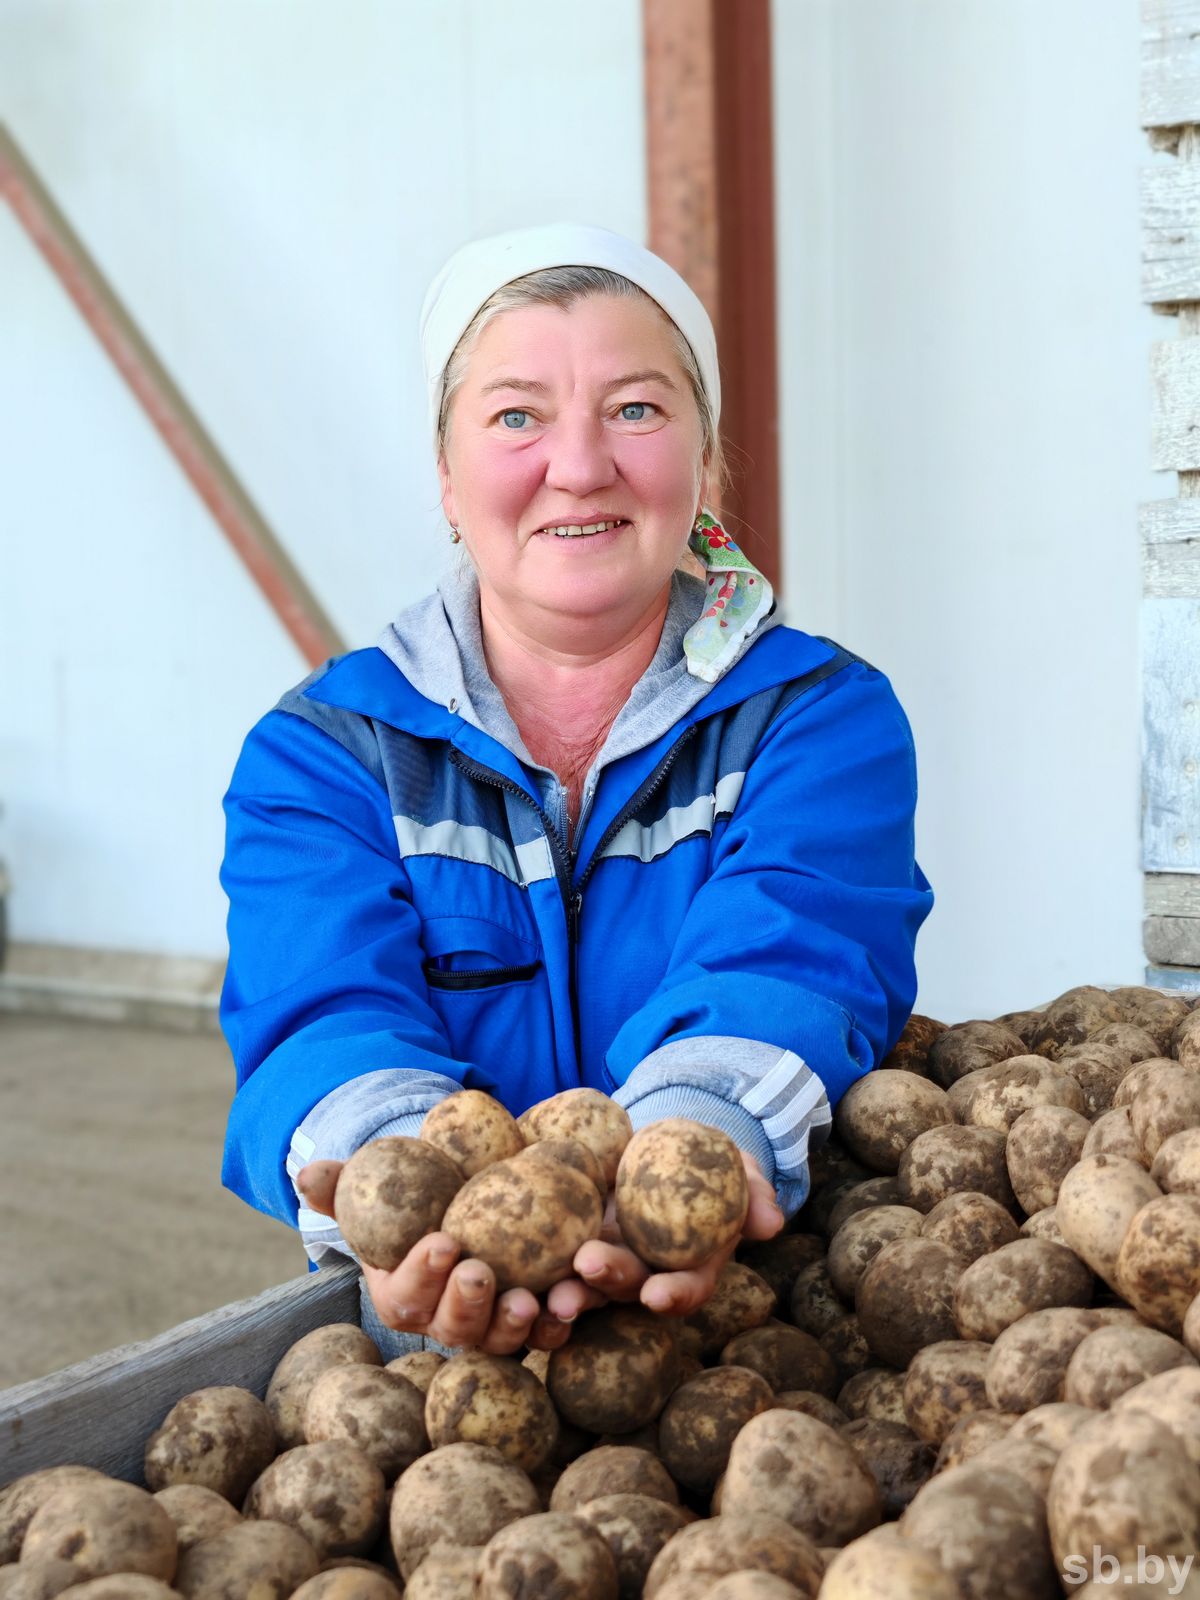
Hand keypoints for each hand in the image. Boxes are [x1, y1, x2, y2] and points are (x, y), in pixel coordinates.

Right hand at [295, 1160, 551, 1353]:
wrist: (471, 1204)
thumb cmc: (418, 1199)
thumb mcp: (379, 1188)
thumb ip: (342, 1185)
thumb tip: (305, 1173)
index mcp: (404, 1298)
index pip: (406, 1296)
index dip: (421, 1274)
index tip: (441, 1241)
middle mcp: (447, 1324)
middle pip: (455, 1329)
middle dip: (466, 1305)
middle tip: (480, 1272)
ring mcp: (493, 1329)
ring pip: (503, 1341)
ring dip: (517, 1325)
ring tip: (532, 1301)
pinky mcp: (535, 1324)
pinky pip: (548, 1333)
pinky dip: (561, 1323)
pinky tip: (574, 1300)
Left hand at [545, 1152, 783, 1323]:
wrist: (661, 1141)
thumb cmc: (707, 1159)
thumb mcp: (735, 1165)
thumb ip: (754, 1190)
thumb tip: (772, 1221)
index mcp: (690, 1263)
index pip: (686, 1289)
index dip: (674, 1295)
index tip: (658, 1294)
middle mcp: (648, 1272)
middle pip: (628, 1289)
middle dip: (607, 1284)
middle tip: (586, 1267)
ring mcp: (608, 1260)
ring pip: (587, 1286)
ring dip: (568, 1291)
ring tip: (548, 1288)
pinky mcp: (573, 1241)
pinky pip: (555, 1259)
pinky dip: (536, 1270)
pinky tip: (516, 1267)